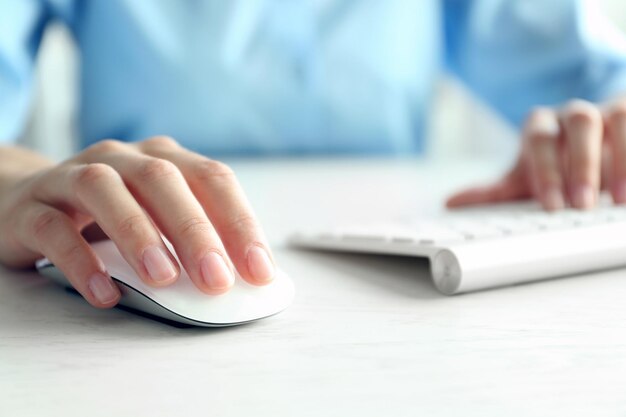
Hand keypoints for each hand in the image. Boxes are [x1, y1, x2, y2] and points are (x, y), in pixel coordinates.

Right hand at [0, 137, 274, 307]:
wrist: (26, 199)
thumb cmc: (110, 215)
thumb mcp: (158, 218)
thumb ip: (194, 240)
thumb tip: (244, 280)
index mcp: (164, 158)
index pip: (213, 179)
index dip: (241, 224)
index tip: (260, 272)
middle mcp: (123, 159)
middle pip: (163, 181)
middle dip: (195, 231)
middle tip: (216, 280)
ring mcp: (73, 177)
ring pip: (105, 190)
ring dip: (138, 234)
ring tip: (162, 279)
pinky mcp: (31, 208)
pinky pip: (53, 228)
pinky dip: (80, 261)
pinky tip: (105, 293)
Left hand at [447, 98, 625, 210]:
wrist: (588, 146)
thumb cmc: (553, 166)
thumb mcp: (525, 180)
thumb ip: (494, 191)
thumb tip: (450, 203)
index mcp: (540, 126)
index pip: (540, 141)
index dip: (546, 172)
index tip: (552, 207)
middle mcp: (573, 113)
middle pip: (580, 122)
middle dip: (582, 164)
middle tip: (582, 205)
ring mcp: (608, 109)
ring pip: (618, 116)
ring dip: (622, 156)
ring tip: (620, 200)